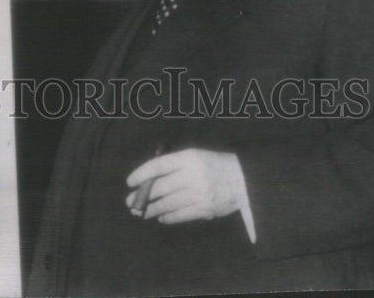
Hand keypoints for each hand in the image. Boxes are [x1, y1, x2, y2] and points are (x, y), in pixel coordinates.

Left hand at [125, 148, 245, 224]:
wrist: (244, 179)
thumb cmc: (214, 164)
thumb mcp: (195, 156)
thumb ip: (174, 165)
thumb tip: (150, 179)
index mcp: (188, 157)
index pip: (158, 165)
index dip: (142, 174)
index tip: (130, 182)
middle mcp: (193, 175)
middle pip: (160, 187)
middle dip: (143, 195)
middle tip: (130, 201)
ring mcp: (199, 193)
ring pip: (168, 203)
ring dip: (152, 209)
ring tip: (141, 212)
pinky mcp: (205, 209)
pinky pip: (181, 215)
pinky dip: (168, 217)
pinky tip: (161, 217)